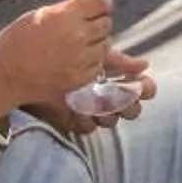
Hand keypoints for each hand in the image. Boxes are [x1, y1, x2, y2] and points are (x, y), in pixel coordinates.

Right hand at [0, 0, 112, 105]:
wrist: (4, 75)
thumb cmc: (15, 42)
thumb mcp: (39, 14)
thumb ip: (66, 9)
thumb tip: (86, 3)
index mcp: (66, 16)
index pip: (102, 2)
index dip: (102, 2)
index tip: (99, 3)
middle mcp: (77, 37)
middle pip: (106, 22)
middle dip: (98, 20)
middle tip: (86, 23)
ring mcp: (81, 60)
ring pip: (106, 44)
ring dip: (96, 41)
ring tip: (78, 43)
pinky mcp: (80, 78)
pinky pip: (98, 64)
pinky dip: (91, 61)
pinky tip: (76, 58)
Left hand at [39, 50, 156, 132]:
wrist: (36, 64)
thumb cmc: (69, 56)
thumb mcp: (96, 54)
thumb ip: (119, 61)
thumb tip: (144, 65)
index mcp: (119, 80)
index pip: (142, 88)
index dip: (145, 89)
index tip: (141, 85)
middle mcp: (110, 99)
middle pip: (131, 110)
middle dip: (128, 105)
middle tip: (119, 97)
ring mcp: (94, 112)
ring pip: (110, 121)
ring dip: (105, 112)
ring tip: (94, 101)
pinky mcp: (75, 121)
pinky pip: (87, 128)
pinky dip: (83, 119)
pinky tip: (76, 109)